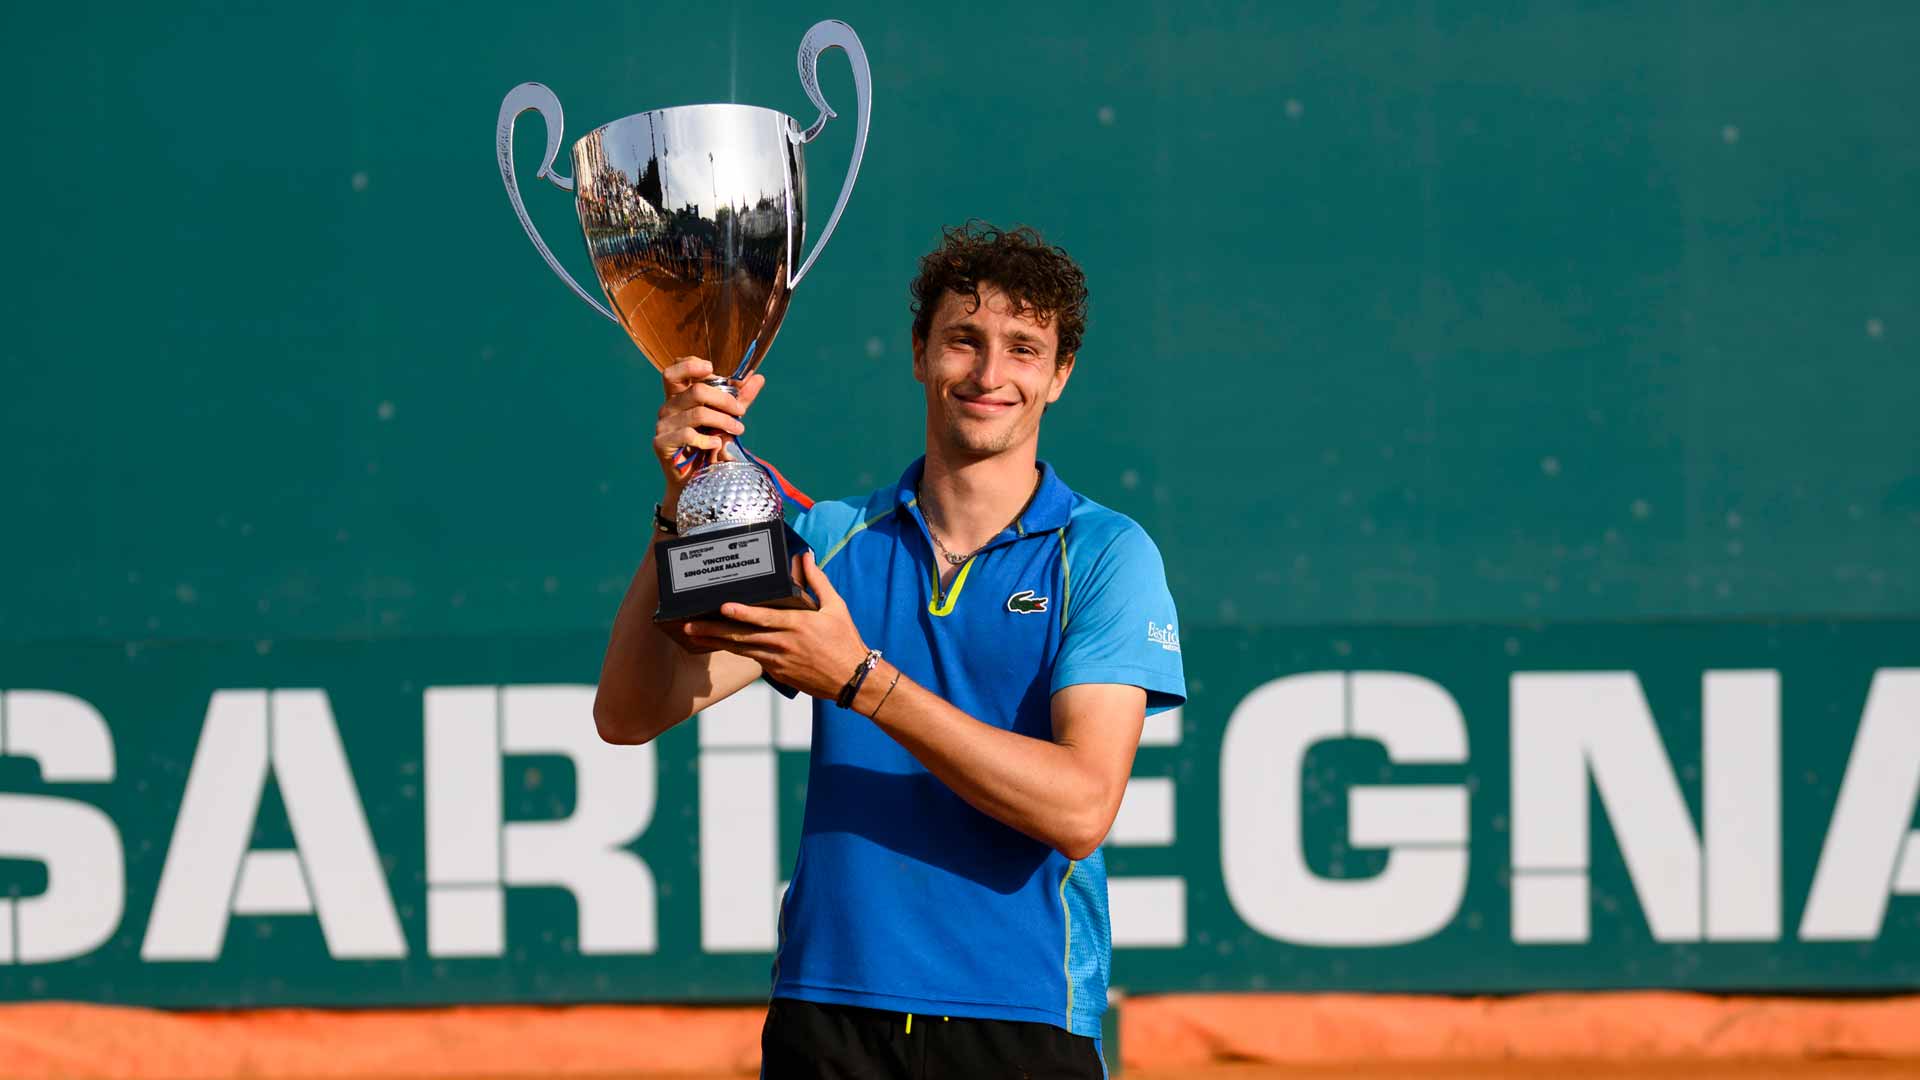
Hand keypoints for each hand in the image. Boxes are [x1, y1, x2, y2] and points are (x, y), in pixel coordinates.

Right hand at [653, 357, 767, 502]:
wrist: (695, 481)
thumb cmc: (710, 446)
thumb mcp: (727, 418)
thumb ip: (739, 398)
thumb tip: (758, 377)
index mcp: (679, 397)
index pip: (675, 371)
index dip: (690, 365)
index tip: (712, 368)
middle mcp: (668, 407)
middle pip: (696, 391)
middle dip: (724, 399)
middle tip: (741, 411)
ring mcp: (663, 425)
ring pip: (698, 413)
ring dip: (723, 421)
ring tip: (738, 430)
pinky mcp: (661, 443)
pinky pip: (687, 434)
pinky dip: (707, 439)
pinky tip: (717, 445)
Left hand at [681, 552, 870, 700]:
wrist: (851, 679)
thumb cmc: (844, 640)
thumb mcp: (836, 607)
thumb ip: (817, 581)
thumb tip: (805, 556)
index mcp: (796, 625)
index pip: (763, 618)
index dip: (742, 613)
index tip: (722, 607)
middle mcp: (782, 643)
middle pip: (742, 636)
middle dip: (713, 630)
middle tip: (689, 625)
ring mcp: (777, 661)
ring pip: (740, 649)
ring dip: (715, 642)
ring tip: (693, 635)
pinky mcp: (777, 673)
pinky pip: (751, 659)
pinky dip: (733, 652)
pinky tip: (717, 646)